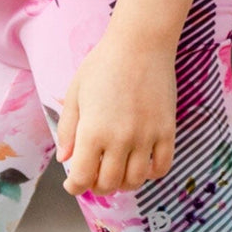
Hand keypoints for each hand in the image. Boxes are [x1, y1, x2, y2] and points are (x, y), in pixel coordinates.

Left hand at [56, 32, 176, 196]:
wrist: (140, 45)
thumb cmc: (102, 65)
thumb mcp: (75, 93)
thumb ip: (68, 128)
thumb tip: (65, 160)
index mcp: (93, 131)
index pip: (83, 177)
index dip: (75, 187)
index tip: (73, 185)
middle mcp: (120, 140)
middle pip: (109, 184)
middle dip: (97, 186)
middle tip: (93, 177)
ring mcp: (146, 138)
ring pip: (135, 181)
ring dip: (123, 183)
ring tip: (116, 172)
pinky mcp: (167, 132)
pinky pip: (161, 168)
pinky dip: (150, 174)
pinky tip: (140, 164)